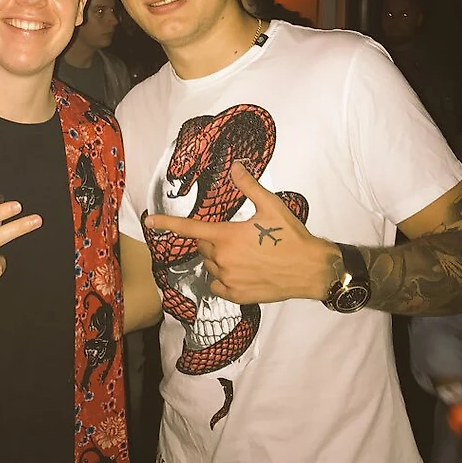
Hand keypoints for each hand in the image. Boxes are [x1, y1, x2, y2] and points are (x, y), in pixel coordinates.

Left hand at [144, 161, 337, 303]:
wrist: (312, 270)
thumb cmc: (291, 236)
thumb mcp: (271, 206)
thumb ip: (249, 186)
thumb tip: (235, 167)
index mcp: (227, 236)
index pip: (190, 228)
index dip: (167, 223)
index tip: (150, 221)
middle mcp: (223, 259)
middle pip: (204, 246)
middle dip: (213, 239)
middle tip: (236, 236)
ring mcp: (229, 280)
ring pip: (211, 265)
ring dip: (218, 258)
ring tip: (243, 253)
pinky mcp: (237, 295)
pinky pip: (218, 285)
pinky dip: (223, 278)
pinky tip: (240, 271)